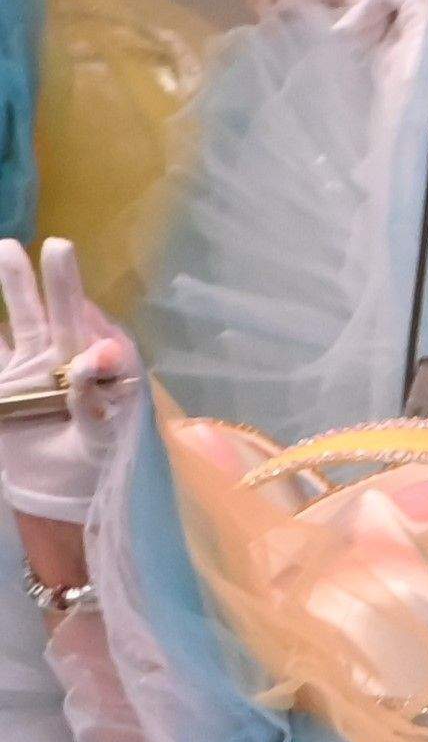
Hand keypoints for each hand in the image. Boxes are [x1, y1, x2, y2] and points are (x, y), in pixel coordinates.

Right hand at [0, 240, 146, 527]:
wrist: (56, 497)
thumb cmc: (95, 465)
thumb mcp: (102, 436)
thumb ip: (97, 397)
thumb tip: (99, 354)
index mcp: (97, 368)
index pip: (90, 327)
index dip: (82, 304)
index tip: (74, 282)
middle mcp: (63, 358)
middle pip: (57, 311)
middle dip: (55, 279)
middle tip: (54, 245)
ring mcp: (29, 367)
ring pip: (20, 319)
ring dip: (13, 287)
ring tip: (5, 249)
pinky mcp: (2, 383)